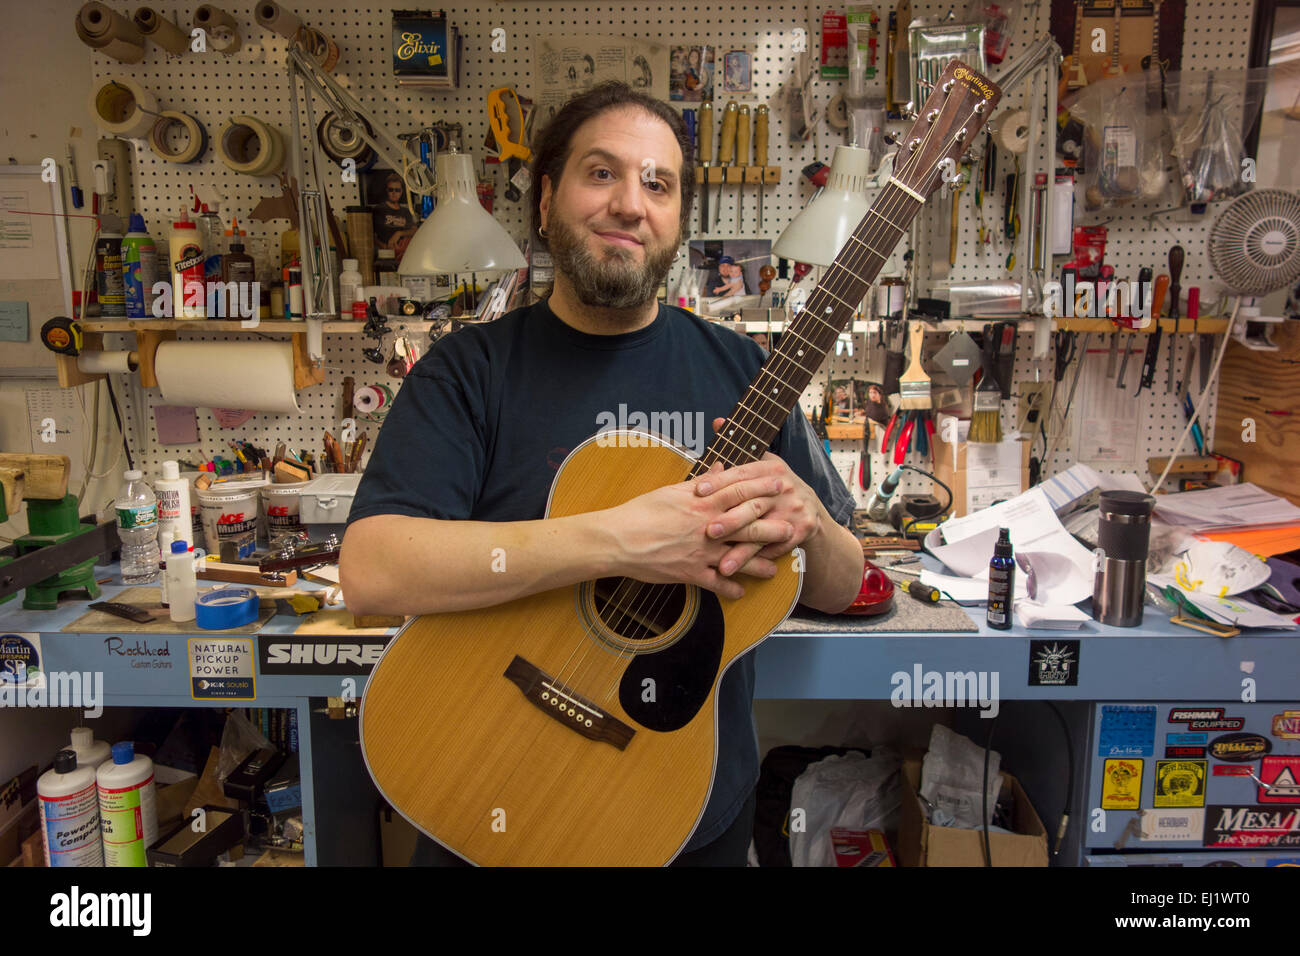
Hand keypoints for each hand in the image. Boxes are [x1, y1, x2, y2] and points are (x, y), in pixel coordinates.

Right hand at [605, 472, 780, 601]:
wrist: (617, 539)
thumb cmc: (640, 511)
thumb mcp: (671, 490)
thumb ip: (700, 482)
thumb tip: (720, 469)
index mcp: (701, 502)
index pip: (739, 491)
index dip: (763, 488)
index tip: (781, 484)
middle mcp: (706, 526)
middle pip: (747, 525)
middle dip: (772, 526)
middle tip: (793, 526)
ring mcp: (700, 551)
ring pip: (738, 557)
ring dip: (759, 564)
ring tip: (776, 568)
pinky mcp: (689, 572)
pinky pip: (715, 584)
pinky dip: (729, 589)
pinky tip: (741, 593)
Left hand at [695, 417, 825, 577]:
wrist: (813, 513)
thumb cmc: (775, 489)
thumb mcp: (762, 464)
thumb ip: (737, 446)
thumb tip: (717, 421)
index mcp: (771, 468)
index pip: (742, 474)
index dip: (719, 482)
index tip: (698, 492)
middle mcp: (785, 488)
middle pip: (752, 503)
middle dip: (729, 519)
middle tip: (707, 530)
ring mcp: (794, 511)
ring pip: (763, 532)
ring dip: (741, 551)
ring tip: (722, 564)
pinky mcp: (800, 532)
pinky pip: (774, 549)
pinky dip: (757, 561)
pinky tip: (741, 572)